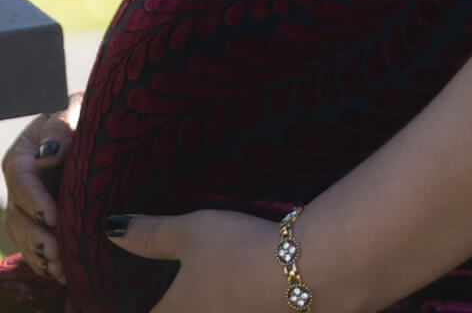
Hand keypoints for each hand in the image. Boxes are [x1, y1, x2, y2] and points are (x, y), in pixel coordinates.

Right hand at [2, 95, 81, 284]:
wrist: (95, 126)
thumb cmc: (83, 113)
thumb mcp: (73, 110)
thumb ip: (61, 127)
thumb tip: (49, 152)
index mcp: (23, 155)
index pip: (21, 179)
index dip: (34, 200)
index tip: (52, 216)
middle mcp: (22, 185)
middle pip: (18, 215)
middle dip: (36, 236)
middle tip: (57, 252)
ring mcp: (30, 207)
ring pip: (25, 236)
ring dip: (41, 255)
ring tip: (62, 268)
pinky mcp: (42, 223)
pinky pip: (37, 247)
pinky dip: (47, 262)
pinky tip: (64, 273)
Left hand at [106, 207, 281, 312]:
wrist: (302, 271)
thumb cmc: (236, 252)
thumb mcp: (191, 233)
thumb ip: (150, 233)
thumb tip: (110, 228)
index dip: (129, 303)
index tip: (126, 296)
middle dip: (171, 300)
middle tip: (176, 284)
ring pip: (208, 312)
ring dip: (204, 301)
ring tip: (207, 285)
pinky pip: (236, 310)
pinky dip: (234, 302)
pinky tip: (241, 290)